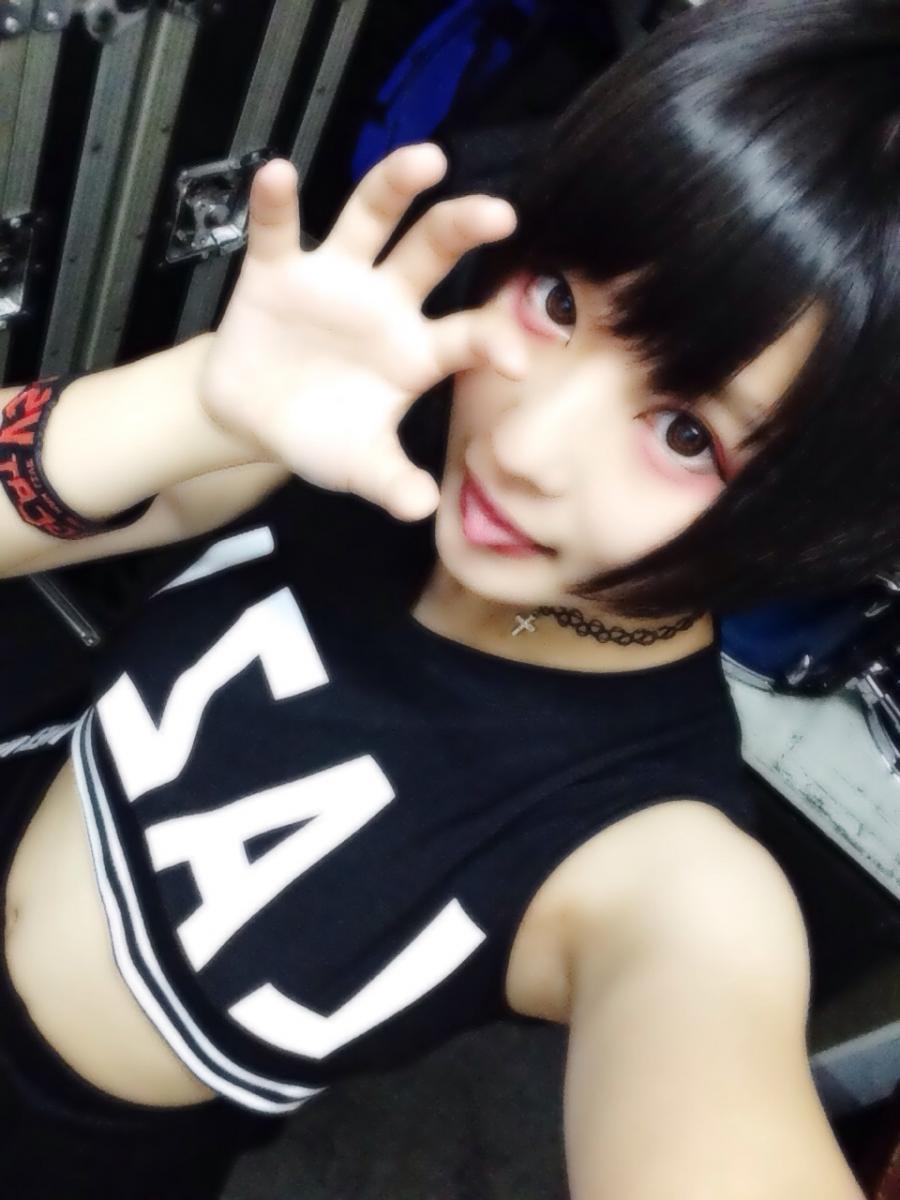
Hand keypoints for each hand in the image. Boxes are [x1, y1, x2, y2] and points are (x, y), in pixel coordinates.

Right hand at [200, 143, 525, 520]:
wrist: (252, 418)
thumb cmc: (320, 435)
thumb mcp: (357, 465)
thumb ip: (389, 481)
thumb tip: (421, 508)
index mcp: (416, 351)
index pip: (466, 337)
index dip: (492, 342)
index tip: (515, 358)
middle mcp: (385, 302)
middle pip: (432, 252)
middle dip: (464, 229)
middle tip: (500, 213)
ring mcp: (334, 278)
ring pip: (370, 219)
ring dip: (395, 186)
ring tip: (428, 159)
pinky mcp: (277, 270)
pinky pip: (279, 230)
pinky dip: (276, 203)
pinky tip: (278, 174)